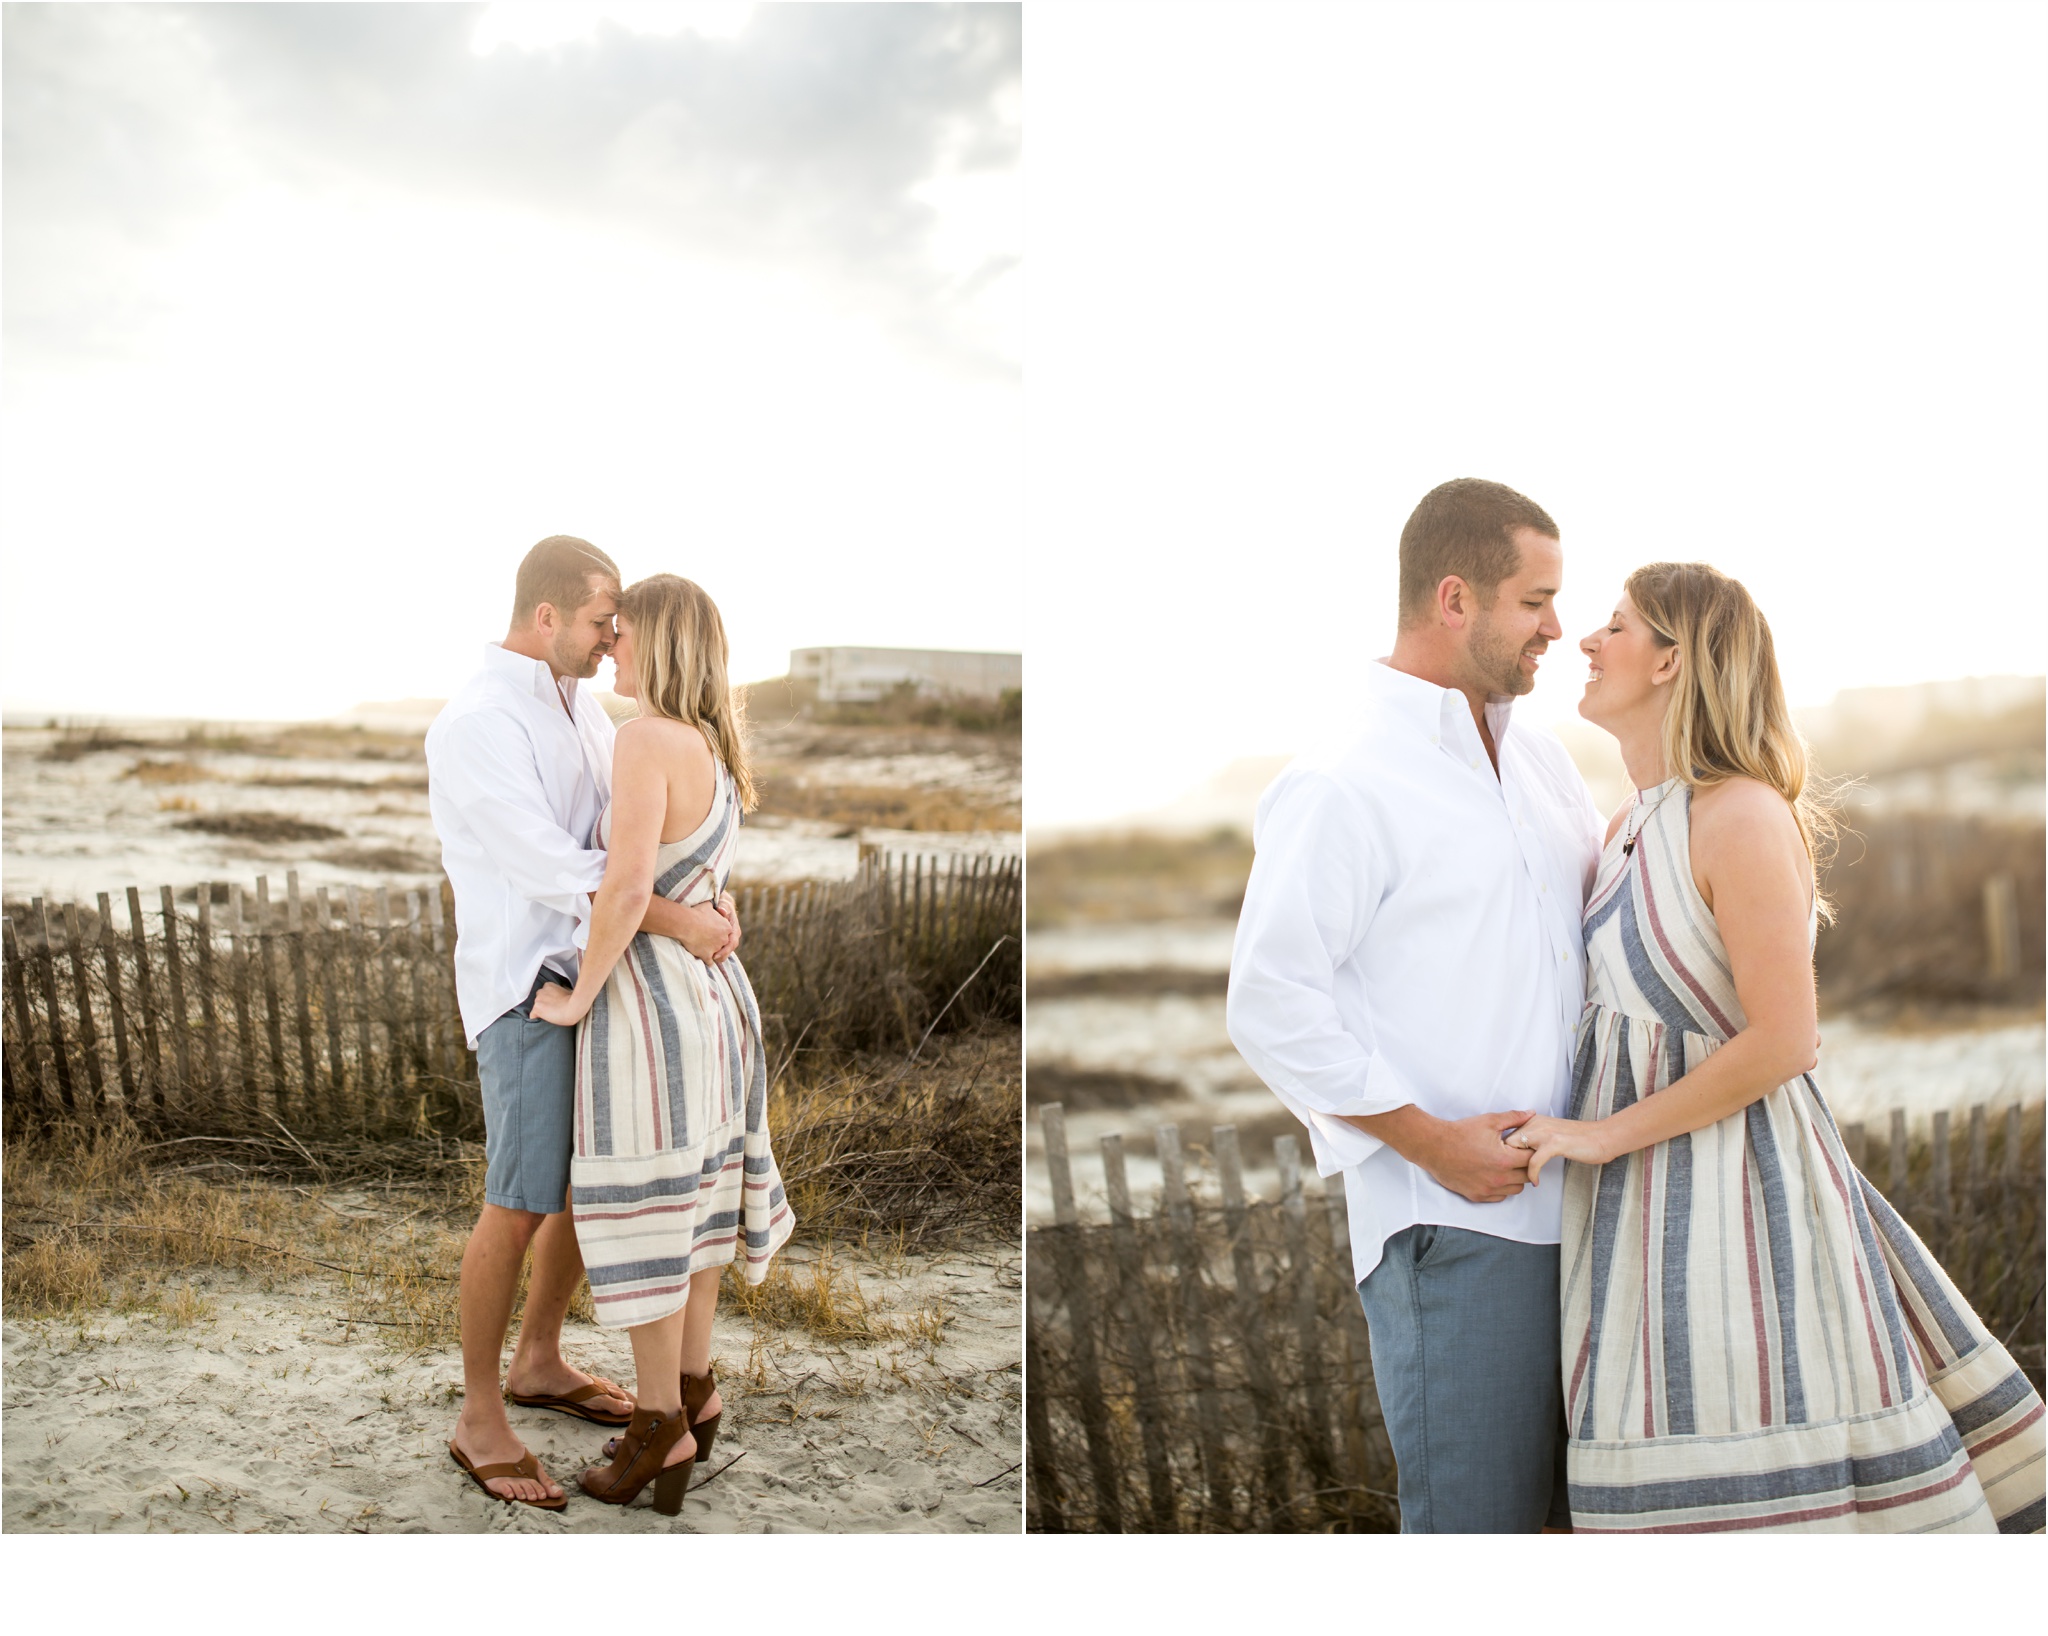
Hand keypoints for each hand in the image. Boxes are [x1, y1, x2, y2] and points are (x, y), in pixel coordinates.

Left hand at [529, 980, 590, 1027]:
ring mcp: (538, 1000)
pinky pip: (532, 1015)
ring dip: (541, 1011)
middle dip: (543, 1004)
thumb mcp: (567, 991)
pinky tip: (543, 1020)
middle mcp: (541, 991)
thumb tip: (562, 995)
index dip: (548, 999)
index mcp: (549, 985)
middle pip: (538, 999)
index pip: (543, 992)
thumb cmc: (574, 1000)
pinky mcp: (536, 1008)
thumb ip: (561, 992)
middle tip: (552, 1010)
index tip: (552, 1003)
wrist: (573, 1007)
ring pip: (536, 1007)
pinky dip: (536, 1018)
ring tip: (550, 1016)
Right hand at [676, 898, 738, 962]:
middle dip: (719, 945)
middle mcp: (724, 939)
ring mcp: (716, 948)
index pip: (728, 934)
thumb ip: (714, 907)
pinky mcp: (707, 956)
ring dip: (714, 954)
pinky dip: (707, 961)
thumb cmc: (697, 913)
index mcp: (727, 928)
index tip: (715, 935)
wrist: (687, 923)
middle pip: (724, 944)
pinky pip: (710, 962)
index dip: (721, 935)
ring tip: (710, 954)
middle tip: (711, 944)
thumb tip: (713, 903)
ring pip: (718, 955)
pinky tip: (704, 959)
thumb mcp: (708, 906)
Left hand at [715, 892, 740, 958]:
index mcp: (734, 928)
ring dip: (720, 956)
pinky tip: (709, 957)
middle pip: (730, 949)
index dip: (725, 950)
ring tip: (711, 960)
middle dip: (722, 955)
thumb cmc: (722, 904)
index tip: (715, 955)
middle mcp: (733, 935)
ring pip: (726, 950)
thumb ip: (724, 907)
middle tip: (713, 959)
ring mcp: (728, 938)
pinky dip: (716, 953)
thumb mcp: (724, 903)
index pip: (732, 942)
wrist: (721, 904)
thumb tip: (722, 911)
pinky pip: (721, 948)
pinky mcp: (723, 939)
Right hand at [1408, 1110, 1537, 1203]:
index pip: (1532, 1160)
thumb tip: (1531, 1113)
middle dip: (1524, 1166)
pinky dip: (1501, 1188)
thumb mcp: (1489, 1121)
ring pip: (1516, 1189)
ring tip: (1504, 1165)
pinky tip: (1493, 1175)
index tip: (1524, 1147)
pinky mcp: (1477, 1196)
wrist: (1435, 1146)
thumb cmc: (1460, 1133)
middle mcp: (1498, 1178)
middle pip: (1527, 1177)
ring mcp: (1488, 1189)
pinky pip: (1500, 1197)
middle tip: (1515, 1156)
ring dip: (1514, 1178)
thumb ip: (1514, 1118)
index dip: (1530, 1151)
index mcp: (1505, 1159)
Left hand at [1505, 1114, 1612, 1186]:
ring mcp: (1544, 1133)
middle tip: (1509, 1175)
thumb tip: (1514, 1152)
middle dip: (1504, 1160)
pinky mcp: (1554, 1144)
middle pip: (1506, 1143)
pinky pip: (1534, 1161)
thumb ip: (1532, 1139)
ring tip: (1519, 1179)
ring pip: (1516, 1151)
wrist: (1602, 1136)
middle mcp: (1535, 1123)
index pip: (1505, 1135)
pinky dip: (1532, 1174)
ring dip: (1515, 1168)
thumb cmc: (1577, 1139)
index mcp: (1532, 1120)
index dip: (1500, 1152)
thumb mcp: (1549, 1134)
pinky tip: (1535, 1181)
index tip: (1502, 1166)